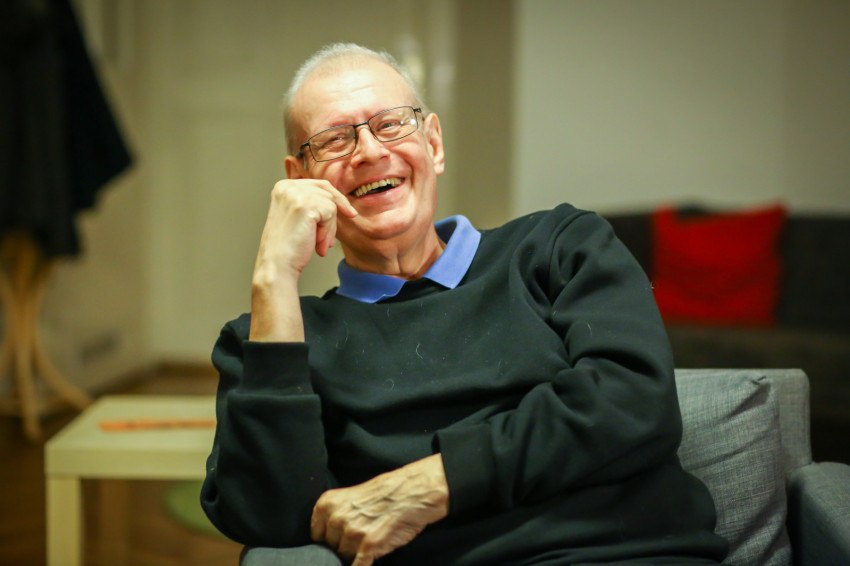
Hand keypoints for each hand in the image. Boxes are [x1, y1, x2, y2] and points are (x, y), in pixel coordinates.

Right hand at [249, 179, 356, 341]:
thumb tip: (339, 201)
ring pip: (331, 204)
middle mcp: (287, 186)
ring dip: (329, 228)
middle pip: (327, 192)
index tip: (350, 213)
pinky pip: (331, 213)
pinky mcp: (305, 205)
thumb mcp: (298, 217)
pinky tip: (316, 243)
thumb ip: (312, 204)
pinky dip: (328, 231)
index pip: (320, 185)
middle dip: (333, 217)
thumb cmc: (288, 247)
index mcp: (283, 186)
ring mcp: (295, 194)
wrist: (278, 265)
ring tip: (318, 244)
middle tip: (329, 241)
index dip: (337, 199)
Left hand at [311, 454, 449, 565]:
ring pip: (345, 557)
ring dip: (357, 553)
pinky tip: (368, 558)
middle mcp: (336, 519)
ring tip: (371, 541)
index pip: (318, 535)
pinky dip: (360, 565)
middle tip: (361, 536)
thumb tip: (328, 536)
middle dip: (344, 545)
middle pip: (332, 547)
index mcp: (327, 504)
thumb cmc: (384, 493)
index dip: (331, 538)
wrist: (411, 492)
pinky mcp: (369, 546)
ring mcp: (352, 533)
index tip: (340, 537)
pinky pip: (358, 565)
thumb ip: (336, 514)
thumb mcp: (350, 497)